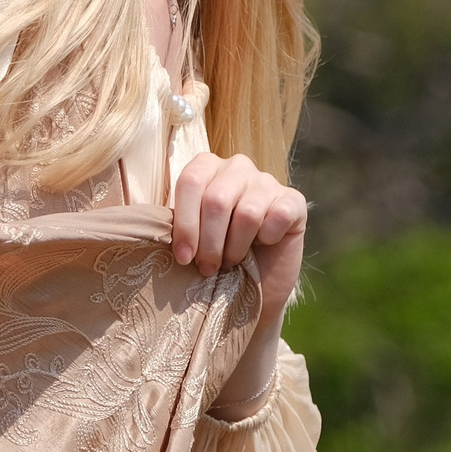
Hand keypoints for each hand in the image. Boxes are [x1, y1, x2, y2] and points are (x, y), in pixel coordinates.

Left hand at [171, 150, 308, 319]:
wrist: (255, 284)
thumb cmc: (216, 256)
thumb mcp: (191, 238)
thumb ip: (176, 224)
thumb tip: (155, 227)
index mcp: (206, 167)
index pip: (190, 182)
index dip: (185, 223)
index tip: (183, 258)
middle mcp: (237, 167)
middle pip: (216, 200)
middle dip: (209, 242)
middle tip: (208, 268)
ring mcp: (267, 181)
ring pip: (247, 213)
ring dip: (236, 247)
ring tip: (232, 261)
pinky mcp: (294, 200)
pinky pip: (277, 216)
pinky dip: (267, 238)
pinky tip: (264, 244)